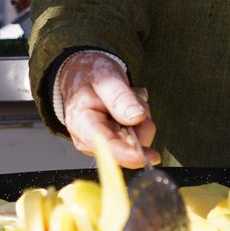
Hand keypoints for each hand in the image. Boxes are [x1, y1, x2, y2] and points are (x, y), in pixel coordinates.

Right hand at [57, 51, 158, 167]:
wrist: (82, 74)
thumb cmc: (89, 75)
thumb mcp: (105, 78)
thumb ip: (120, 97)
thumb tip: (136, 117)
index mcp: (81, 124)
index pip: (106, 147)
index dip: (128, 155)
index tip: (147, 156)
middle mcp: (90, 140)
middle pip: (126, 148)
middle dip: (139, 126)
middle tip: (132, 100)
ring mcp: (103, 143)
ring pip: (136, 143)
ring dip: (140, 122)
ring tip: (128, 100)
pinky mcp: (115, 142)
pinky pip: (137, 138)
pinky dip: (140, 123)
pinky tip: (129, 108)